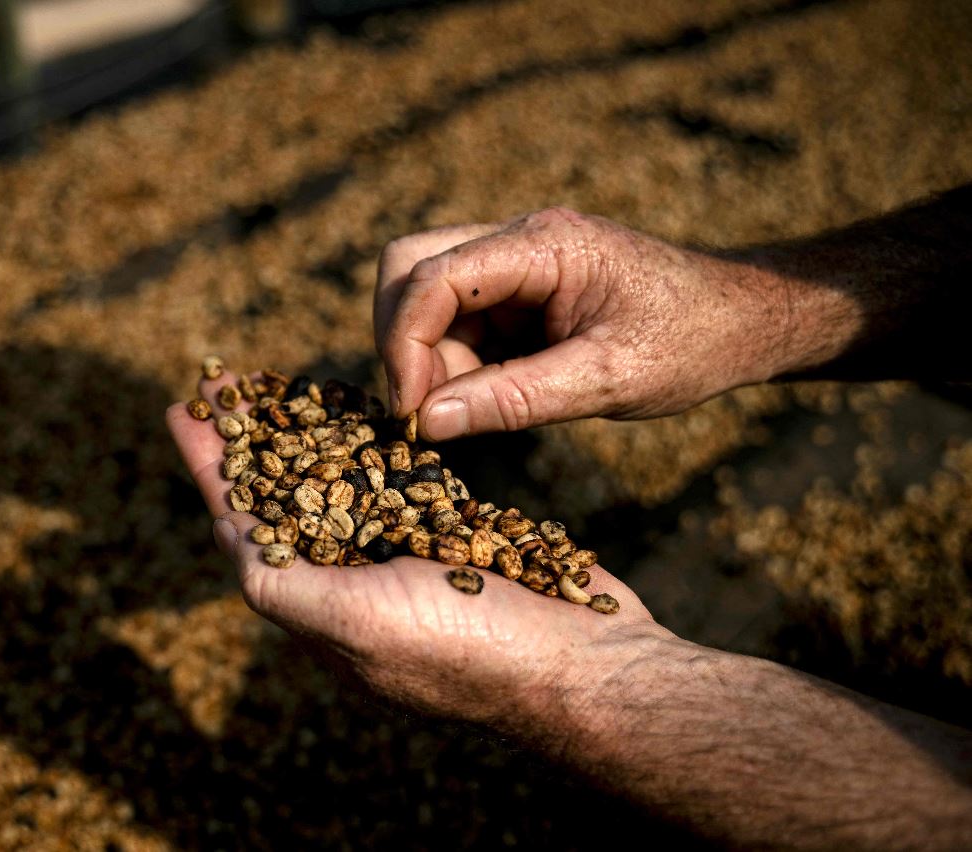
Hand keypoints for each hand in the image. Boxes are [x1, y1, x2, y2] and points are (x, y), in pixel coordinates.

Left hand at [164, 369, 666, 744]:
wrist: (587, 668)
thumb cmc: (475, 655)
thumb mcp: (360, 627)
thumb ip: (287, 588)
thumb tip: (230, 545)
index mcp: (323, 612)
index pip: (247, 528)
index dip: (211, 468)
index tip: (182, 410)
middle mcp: (356, 587)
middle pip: (286, 498)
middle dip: (251, 441)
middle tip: (224, 383)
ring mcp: (408, 562)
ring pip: (340, 484)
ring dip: (305, 435)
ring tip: (278, 386)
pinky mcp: (457, 539)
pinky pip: (399, 484)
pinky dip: (372, 445)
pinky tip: (357, 412)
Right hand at [375, 207, 792, 439]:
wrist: (742, 321)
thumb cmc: (690, 343)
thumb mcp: (604, 380)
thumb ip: (512, 400)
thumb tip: (426, 423)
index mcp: (544, 245)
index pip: (433, 275)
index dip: (405, 344)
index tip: (412, 412)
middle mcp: (518, 240)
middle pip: (409, 266)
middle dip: (402, 339)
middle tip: (427, 408)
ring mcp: (515, 262)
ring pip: (424, 295)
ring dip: (429, 357)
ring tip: (473, 408)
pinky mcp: (516, 290)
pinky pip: (456, 317)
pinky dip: (452, 361)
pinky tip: (486, 396)